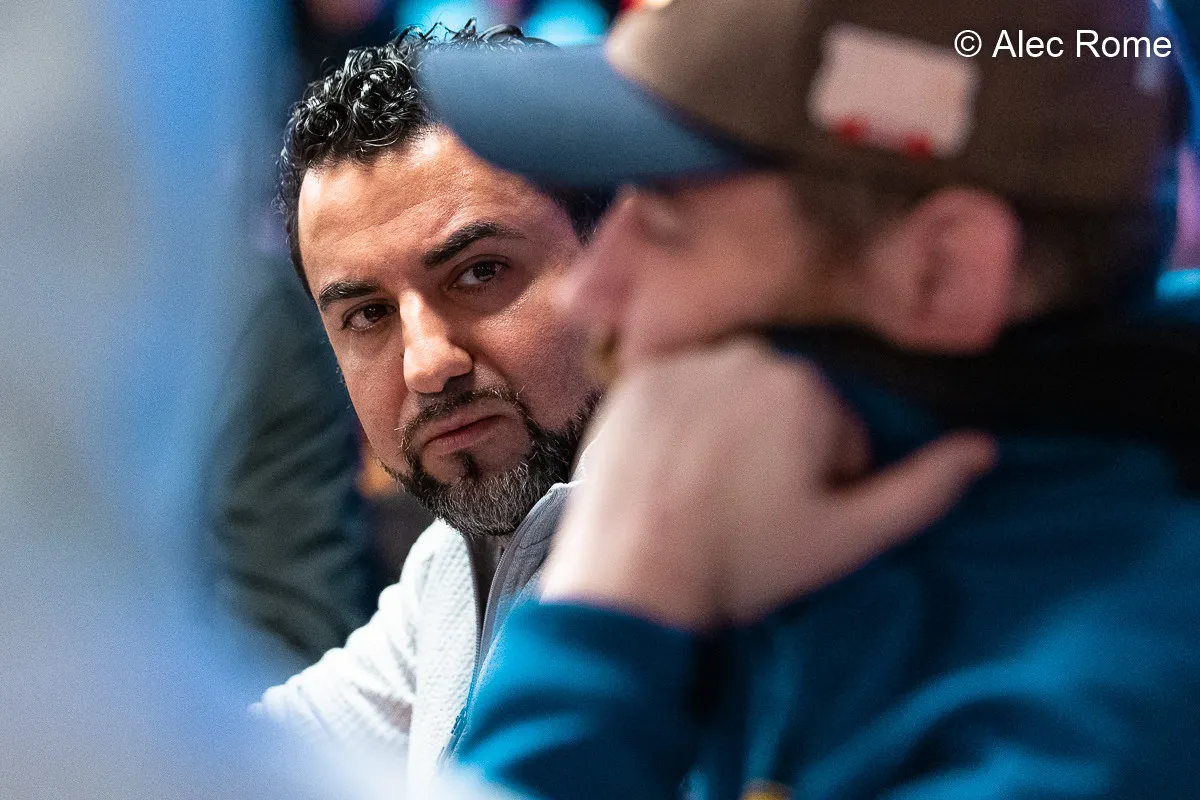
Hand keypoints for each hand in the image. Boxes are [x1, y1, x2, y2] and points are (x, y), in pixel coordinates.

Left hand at [541, 338, 995, 628]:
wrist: (633, 574)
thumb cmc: (745, 560)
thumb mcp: (848, 537)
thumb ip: (922, 490)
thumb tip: (984, 448)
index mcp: (806, 385)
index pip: (837, 432)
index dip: (822, 486)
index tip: (788, 520)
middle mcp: (745, 353)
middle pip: (784, 409)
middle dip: (778, 454)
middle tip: (746, 511)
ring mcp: (682, 363)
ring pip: (730, 400)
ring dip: (729, 435)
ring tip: (705, 494)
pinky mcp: (633, 381)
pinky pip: (677, 396)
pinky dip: (679, 426)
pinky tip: (668, 471)